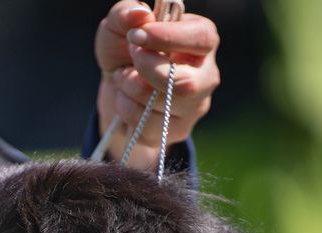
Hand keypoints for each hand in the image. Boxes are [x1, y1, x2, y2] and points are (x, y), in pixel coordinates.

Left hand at [94, 0, 220, 169]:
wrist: (115, 88)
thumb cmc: (124, 50)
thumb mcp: (117, 26)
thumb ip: (125, 13)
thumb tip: (139, 14)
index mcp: (200, 39)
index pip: (201, 38)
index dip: (169, 37)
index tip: (137, 35)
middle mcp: (205, 74)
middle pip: (187, 83)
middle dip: (149, 70)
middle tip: (131, 57)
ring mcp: (195, 106)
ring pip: (164, 105)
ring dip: (131, 88)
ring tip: (124, 77)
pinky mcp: (178, 130)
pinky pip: (149, 126)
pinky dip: (127, 109)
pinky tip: (126, 99)